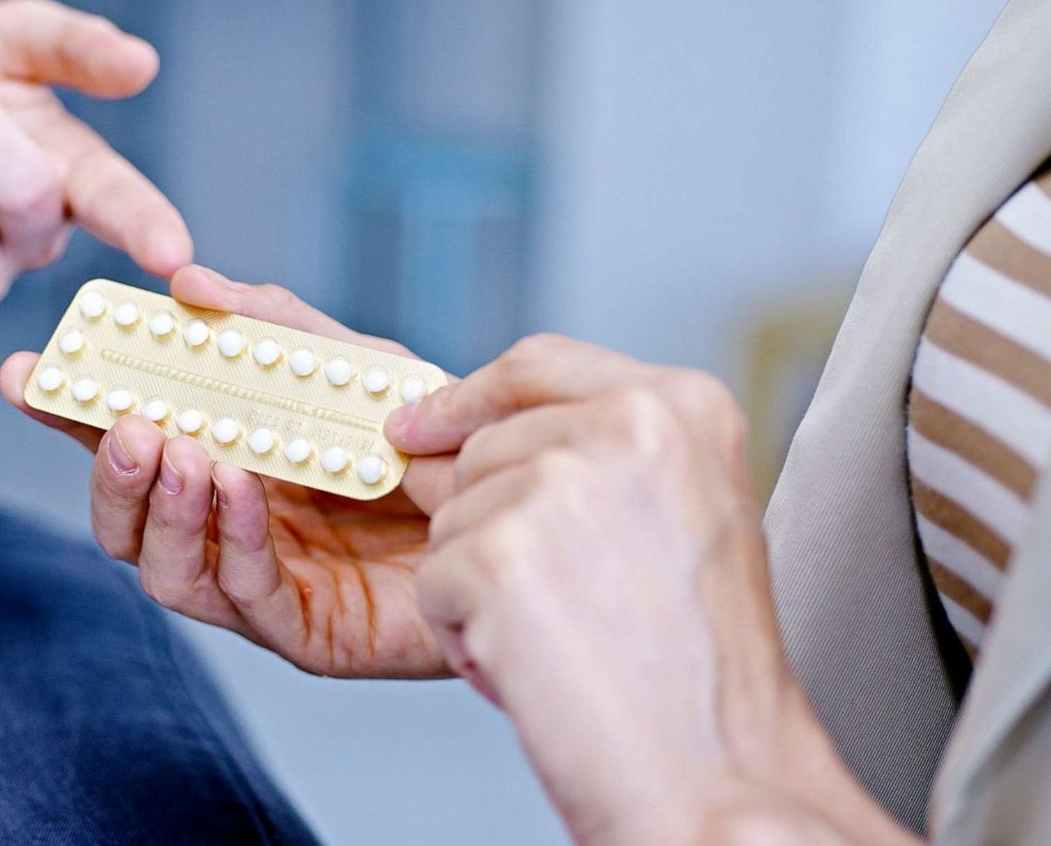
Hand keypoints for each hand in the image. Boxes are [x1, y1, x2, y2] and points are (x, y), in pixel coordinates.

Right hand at [0, 265, 456, 677]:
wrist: (519, 506)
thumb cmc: (434, 443)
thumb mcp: (355, 366)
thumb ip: (277, 326)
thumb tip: (189, 281)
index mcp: (224, 461)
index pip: (129, 438)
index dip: (73, 409)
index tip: (28, 371)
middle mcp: (227, 528)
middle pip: (126, 518)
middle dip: (106, 468)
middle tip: (120, 419)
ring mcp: (261, 585)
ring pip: (165, 568)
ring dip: (160, 506)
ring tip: (177, 448)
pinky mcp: (307, 633)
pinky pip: (245, 596)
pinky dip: (230, 539)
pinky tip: (239, 487)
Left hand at [387, 335, 912, 843]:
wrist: (720, 775)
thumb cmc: (704, 673)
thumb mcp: (685, 517)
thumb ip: (601, 458)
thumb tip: (465, 448)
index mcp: (682, 404)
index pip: (538, 364)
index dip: (468, 396)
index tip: (418, 422)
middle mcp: (624, 423)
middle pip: (483, 448)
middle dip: (489, 525)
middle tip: (562, 605)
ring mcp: (558, 484)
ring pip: (451, 518)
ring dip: (481, 588)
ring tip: (564, 641)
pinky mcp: (498, 553)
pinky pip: (435, 582)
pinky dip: (466, 637)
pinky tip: (536, 666)